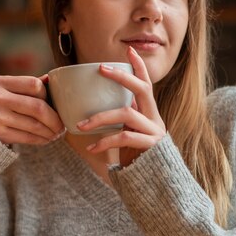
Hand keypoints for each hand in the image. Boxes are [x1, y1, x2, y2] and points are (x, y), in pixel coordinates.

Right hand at [0, 75, 63, 145]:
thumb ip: (23, 86)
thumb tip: (51, 79)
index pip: (35, 85)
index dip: (48, 96)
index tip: (53, 105)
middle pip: (38, 107)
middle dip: (55, 119)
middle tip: (62, 125)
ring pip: (34, 125)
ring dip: (50, 131)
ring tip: (56, 134)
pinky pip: (26, 137)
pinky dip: (40, 139)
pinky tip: (45, 139)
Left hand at [76, 46, 166, 166]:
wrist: (155, 185)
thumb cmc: (136, 159)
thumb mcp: (128, 135)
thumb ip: (120, 121)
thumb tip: (93, 109)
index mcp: (149, 113)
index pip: (146, 84)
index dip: (139, 67)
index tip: (129, 50)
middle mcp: (155, 119)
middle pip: (142, 90)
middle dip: (122, 76)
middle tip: (102, 68)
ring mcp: (155, 132)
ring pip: (126, 114)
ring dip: (100, 117)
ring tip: (80, 125)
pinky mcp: (151, 147)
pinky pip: (124, 137)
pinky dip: (104, 141)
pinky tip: (91, 147)